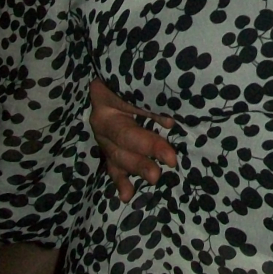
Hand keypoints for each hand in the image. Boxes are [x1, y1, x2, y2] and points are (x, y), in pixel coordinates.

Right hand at [89, 80, 176, 202]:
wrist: (115, 78)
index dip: (149, 143)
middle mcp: (101, 118)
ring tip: (152, 180)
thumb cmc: (135, 80)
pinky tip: (126, 195)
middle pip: (122, 143)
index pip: (129, 126)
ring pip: (116, 156)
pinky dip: (120, 180)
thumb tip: (171, 123)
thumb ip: (153, 106)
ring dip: (135, 170)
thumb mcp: (141, 89)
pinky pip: (112, 164)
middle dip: (141, 161)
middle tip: (157, 175)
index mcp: (106, 99)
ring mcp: (102, 134)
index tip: (170, 157)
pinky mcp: (108, 146)